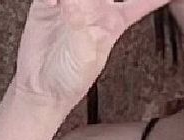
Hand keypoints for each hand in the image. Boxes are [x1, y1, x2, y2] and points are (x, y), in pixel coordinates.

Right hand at [14, 0, 170, 107]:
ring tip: (70, 4)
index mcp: (114, 22)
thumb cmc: (71, 79)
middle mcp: (95, 8)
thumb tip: (77, 2)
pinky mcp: (48, 2)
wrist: (42, 88)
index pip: (141, 2)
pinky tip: (53, 3)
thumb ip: (84, 20)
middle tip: (94, 0)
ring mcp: (72, 2)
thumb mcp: (86, 51)